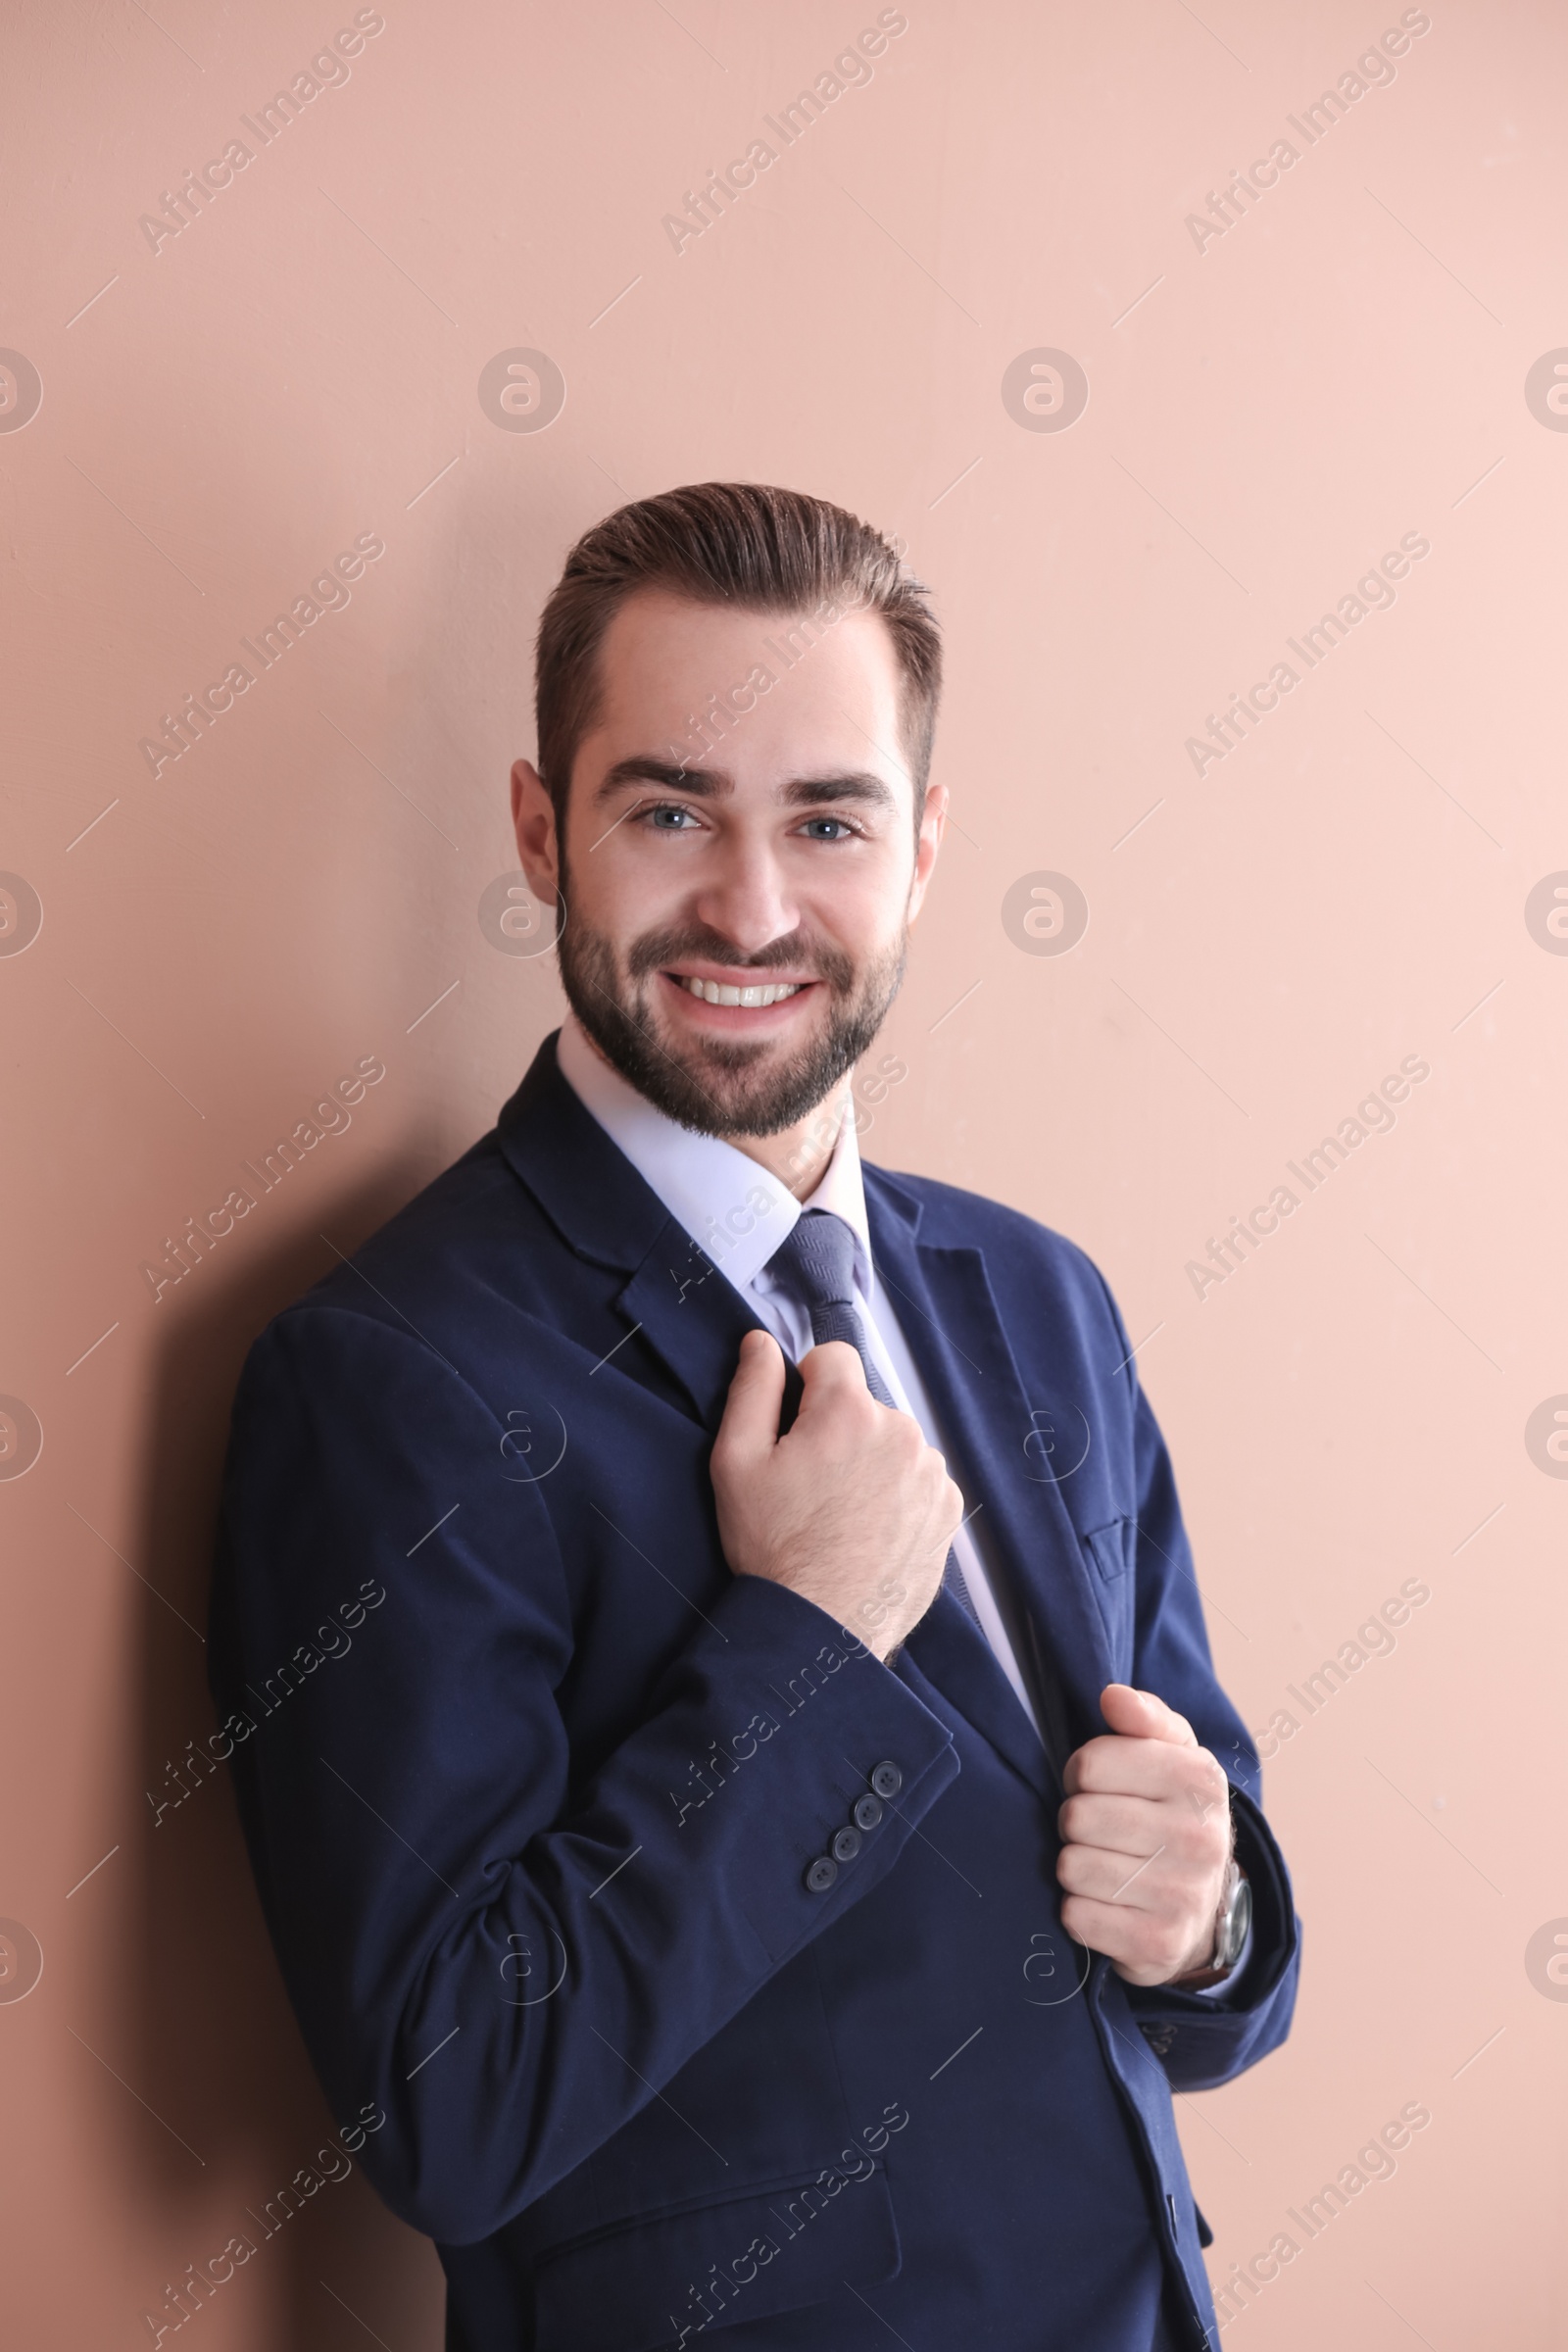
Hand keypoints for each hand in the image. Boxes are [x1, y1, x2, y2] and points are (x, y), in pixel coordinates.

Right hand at [710, 1330, 961, 1662]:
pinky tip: (869, 1531)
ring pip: (893, 1444)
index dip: (807, 1386)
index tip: (796, 1429)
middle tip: (812, 1486)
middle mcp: (903, 1433)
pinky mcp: (948, 1511)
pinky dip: (898, 1496)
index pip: (833, 1356)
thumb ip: (752, 1390)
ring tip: (841, 1515)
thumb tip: (761, 1343)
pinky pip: (919, 1481)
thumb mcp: (736, 1463)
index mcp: (850, 1412)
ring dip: (872, 1463)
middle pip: (865, 1406)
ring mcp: (932, 1474)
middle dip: (840, 1431)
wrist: (819, 1630)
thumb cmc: (773, 1549)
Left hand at [1056, 1684, 1232, 1987]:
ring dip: (1074, 1866)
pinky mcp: (1159, 1944)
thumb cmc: (1172, 1812)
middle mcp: (1200, 1838)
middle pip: (1076, 1817)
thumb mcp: (1170, 1753)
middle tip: (1098, 1830)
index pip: (1090, 1764)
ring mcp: (1183, 1895)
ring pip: (1072, 1867)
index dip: (1079, 1773)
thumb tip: (1112, 1696)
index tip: (1096, 1785)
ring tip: (1103, 1865)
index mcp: (1200, 1780)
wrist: (1205, 1907)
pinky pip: (1076, 1916)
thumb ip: (1143, 1716)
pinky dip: (1079, 1910)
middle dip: (1075, 1821)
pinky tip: (1106, 1903)